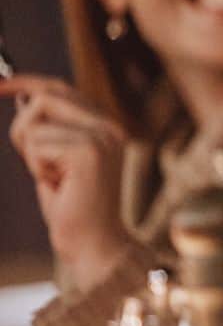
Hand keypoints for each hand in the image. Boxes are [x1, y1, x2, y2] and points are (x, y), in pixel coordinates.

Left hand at [4, 75, 132, 292]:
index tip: (0, 84)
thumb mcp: (55, 160)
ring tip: (52, 177)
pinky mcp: (89, 151)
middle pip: (46, 96)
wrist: (93, 243)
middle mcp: (108, 125)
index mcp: (105, 125)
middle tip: (32, 160)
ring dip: (31, 154)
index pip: (61, 89)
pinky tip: (57, 184)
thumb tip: (22, 96)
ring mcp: (101, 136)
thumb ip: (48, 129)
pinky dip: (36, 166)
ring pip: (35, 123)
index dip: (26, 82)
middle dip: (23, 127)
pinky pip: (38, 144)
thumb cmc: (72, 207)